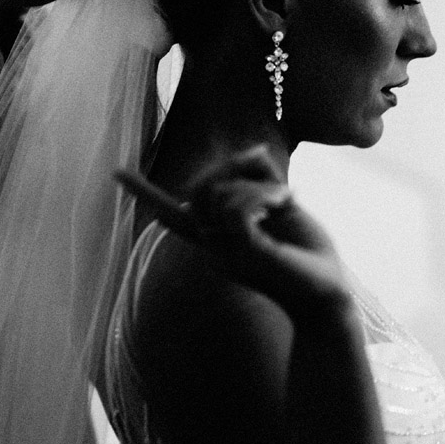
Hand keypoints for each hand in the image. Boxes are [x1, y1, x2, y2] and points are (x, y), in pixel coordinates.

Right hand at [116, 146, 350, 317]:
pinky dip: (264, 196)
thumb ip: (262, 176)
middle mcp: (213, 246)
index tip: (116, 172)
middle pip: (200, 189)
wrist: (329, 294)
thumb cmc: (308, 253)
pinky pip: (236, 210)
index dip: (144, 193)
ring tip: (286, 200)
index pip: (173, 215)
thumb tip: (250, 149)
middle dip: (232, 168)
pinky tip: (285, 201)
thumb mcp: (284, 205)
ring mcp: (225, 251)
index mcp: (217, 237)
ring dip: (259, 186)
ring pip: (220, 195)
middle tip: (274, 181)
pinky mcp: (244, 253)